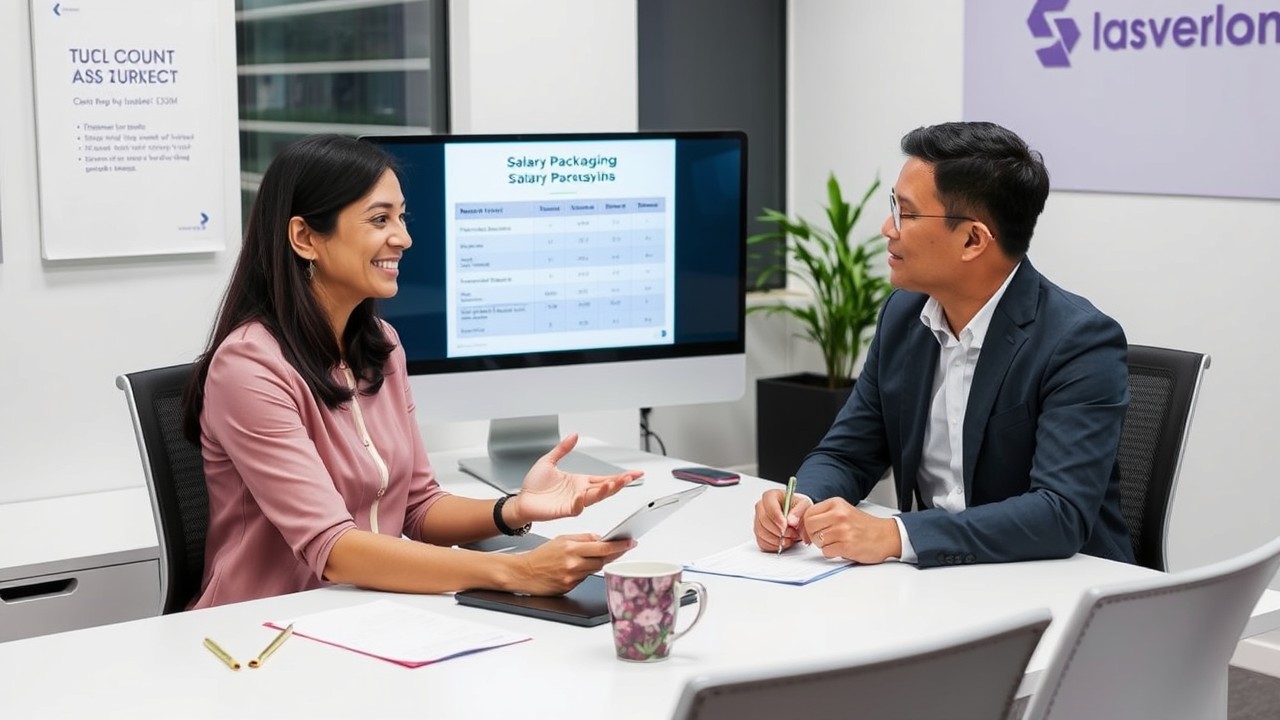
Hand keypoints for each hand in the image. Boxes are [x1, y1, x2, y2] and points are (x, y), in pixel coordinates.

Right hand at [509, 533, 633, 594]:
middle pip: (603, 559)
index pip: (602, 546)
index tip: (631, 542)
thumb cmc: (541, 556)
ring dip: (603, 561)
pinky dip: (588, 571)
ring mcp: (572, 577)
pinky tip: (585, 566)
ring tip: (607, 554)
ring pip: (596, 569)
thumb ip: (582, 538)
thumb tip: (601, 538)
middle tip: (627, 547)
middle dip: (617, 553)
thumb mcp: (561, 539)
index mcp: (571, 548)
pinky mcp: (569, 587)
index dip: (619, 545)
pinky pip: (586, 578)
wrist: (523, 573)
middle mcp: (573, 563)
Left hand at [511, 434, 643, 522]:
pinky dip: (580, 502)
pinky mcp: (565, 510)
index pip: (605, 478)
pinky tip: (582, 495)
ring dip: (606, 491)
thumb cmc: (534, 485)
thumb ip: (563, 449)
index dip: (620, 476)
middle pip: (606, 488)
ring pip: (595, 497)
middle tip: (632, 477)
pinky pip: (576, 507)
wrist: (521, 500)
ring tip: (615, 483)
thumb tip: (574, 435)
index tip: (635, 473)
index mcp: (580, 481)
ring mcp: (574, 502)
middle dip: (620, 483)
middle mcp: (581, 492)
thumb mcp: (549, 461)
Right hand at [753, 488, 812, 551]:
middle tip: (792, 533)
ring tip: (790, 538)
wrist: (799, 520)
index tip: (785, 524)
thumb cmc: (799, 510)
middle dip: (778, 530)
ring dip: (777, 539)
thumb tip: (791, 520)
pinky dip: (773, 545)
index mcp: (772, 496)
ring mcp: (759, 521)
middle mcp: (762, 507)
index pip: (768, 501)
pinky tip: (783, 542)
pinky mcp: (759, 534)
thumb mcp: (805, 506)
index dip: (775, 515)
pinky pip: (761, 542)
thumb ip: (800, 511)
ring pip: (761, 532)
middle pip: (763, 519)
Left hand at [802, 498, 901, 563]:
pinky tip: (842, 548)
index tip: (811, 530)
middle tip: (825, 537)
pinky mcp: (847, 545)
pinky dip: (832, 553)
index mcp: (836, 504)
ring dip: (824, 545)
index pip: (808, 513)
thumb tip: (801, 525)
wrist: (886, 536)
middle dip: (814, 535)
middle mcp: (839, 515)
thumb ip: (824, 515)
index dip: (806, 524)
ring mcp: (843, 530)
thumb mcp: (843, 511)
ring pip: (817, 540)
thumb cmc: (864, 526)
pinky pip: (826, 552)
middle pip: (810, 526)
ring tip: (837, 542)